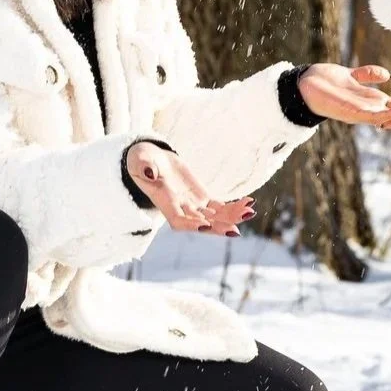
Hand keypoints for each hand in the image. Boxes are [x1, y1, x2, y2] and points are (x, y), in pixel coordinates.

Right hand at [124, 141, 255, 233]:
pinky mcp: (203, 198)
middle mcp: (181, 209)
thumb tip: (148, 173)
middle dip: (218, 227)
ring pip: (215, 216)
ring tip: (249, 212)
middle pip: (201, 223)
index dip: (192, 225)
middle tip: (235, 231)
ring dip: (232, 217)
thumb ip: (145, 168)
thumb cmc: (142, 160)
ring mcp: (193, 205)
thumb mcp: (140, 161)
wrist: (152, 159)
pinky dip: (235, 207)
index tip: (206, 227)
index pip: (179, 221)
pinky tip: (250, 203)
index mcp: (165, 203)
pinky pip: (221, 206)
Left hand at [297, 63, 390, 137]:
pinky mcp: (347, 110)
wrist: (301, 86)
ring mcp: (360, 113)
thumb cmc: (326, 83)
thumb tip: (386, 75)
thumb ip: (368, 75)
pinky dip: (384, 113)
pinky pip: (369, 113)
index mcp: (374, 105)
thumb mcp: (351, 76)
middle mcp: (370, 112)